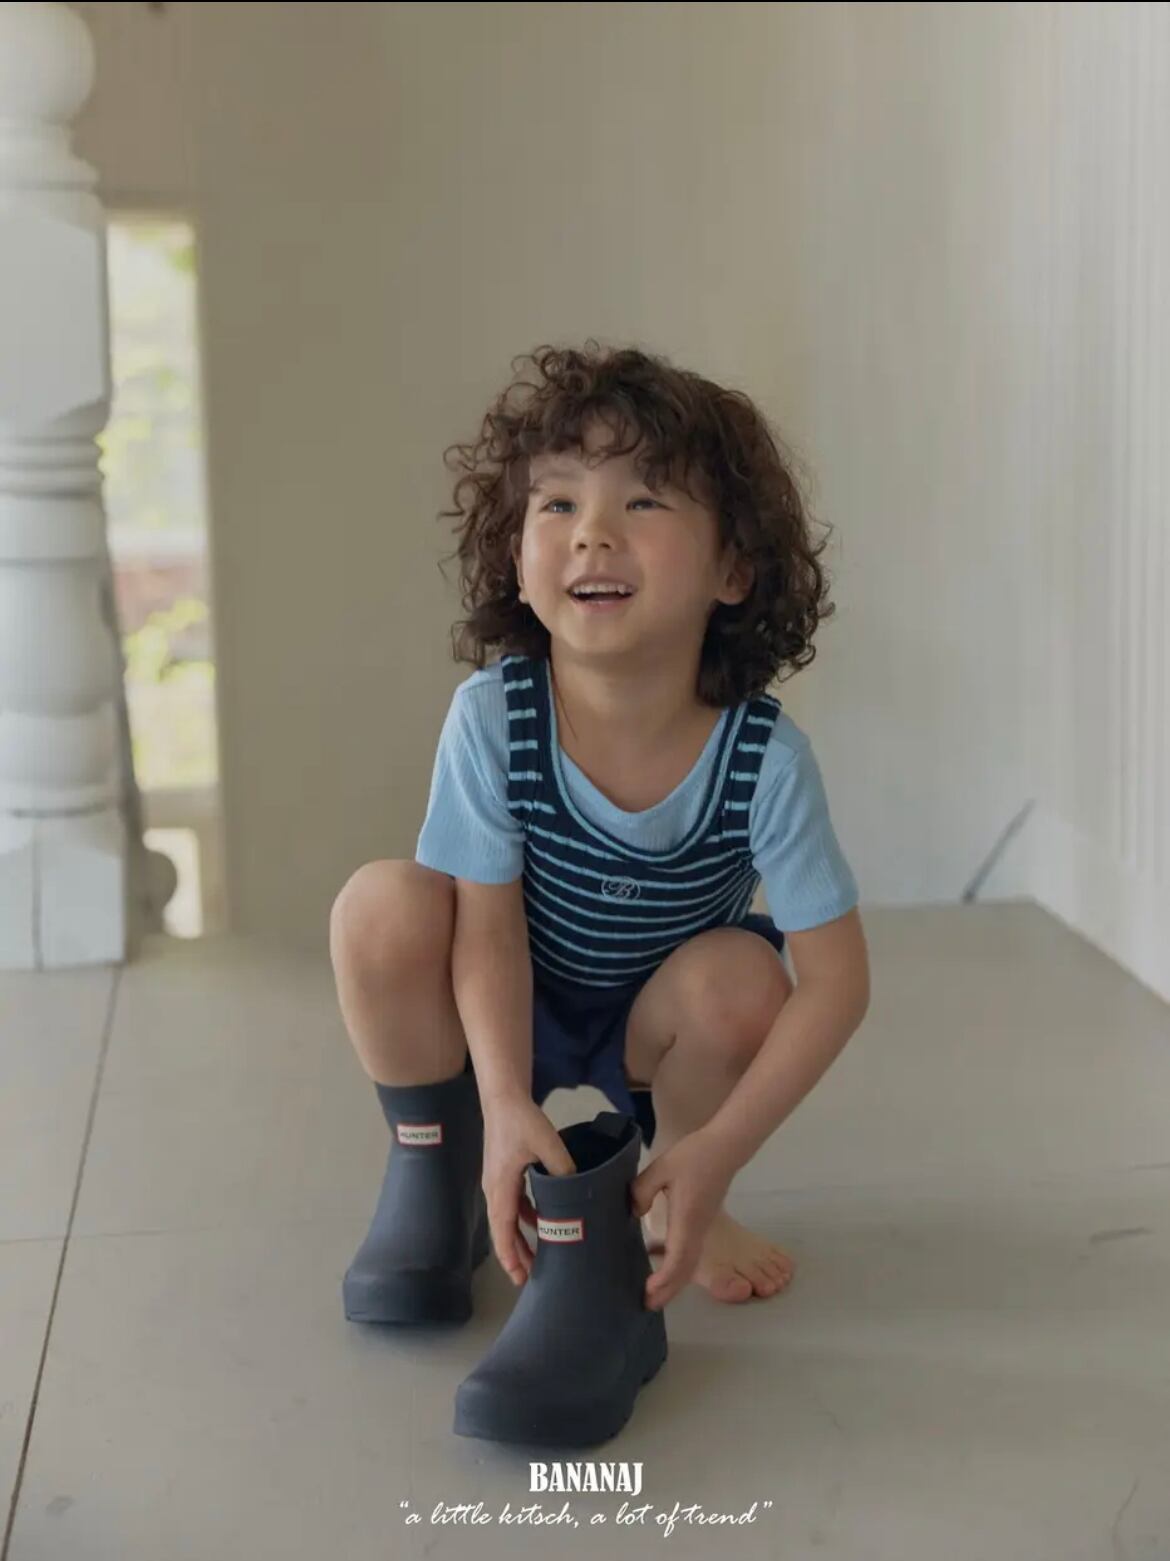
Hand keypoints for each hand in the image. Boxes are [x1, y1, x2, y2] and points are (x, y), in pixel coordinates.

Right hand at [481, 1094, 574, 1285]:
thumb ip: (563, 1170)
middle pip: (503, 1230)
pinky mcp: (503, 1174)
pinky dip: (524, 1218)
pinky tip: (540, 1222)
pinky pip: (512, 1204)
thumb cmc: (521, 1120)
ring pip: (507, 1219)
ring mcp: (497, 1182)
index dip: (511, 1256)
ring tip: (536, 1257)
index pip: (504, 1230)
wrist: (503, 1098)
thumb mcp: (547, 1145)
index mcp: (501, 1187)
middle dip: (515, 1256)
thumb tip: (579, 1193)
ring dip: (520, 1238)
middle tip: (529, 1279)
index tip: (519, 1277)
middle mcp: (494, 1189)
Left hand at [630, 1131, 735, 1309]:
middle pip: (686, 1269)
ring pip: (690, 1264)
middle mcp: (697, 1229)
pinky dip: (680, 1270)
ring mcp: (702, 1228)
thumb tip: (633, 1212)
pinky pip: (691, 1254)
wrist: (724, 1148)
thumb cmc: (694, 1156)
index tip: (648, 1292)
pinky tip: (667, 1272)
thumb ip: (643, 1190)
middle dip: (668, 1290)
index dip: (664, 1279)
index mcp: (687, 1218)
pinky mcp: (702, 1223)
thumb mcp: (662, 1167)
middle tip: (648, 1306)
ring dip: (674, 1283)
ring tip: (656, 1296)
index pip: (678, 1257)